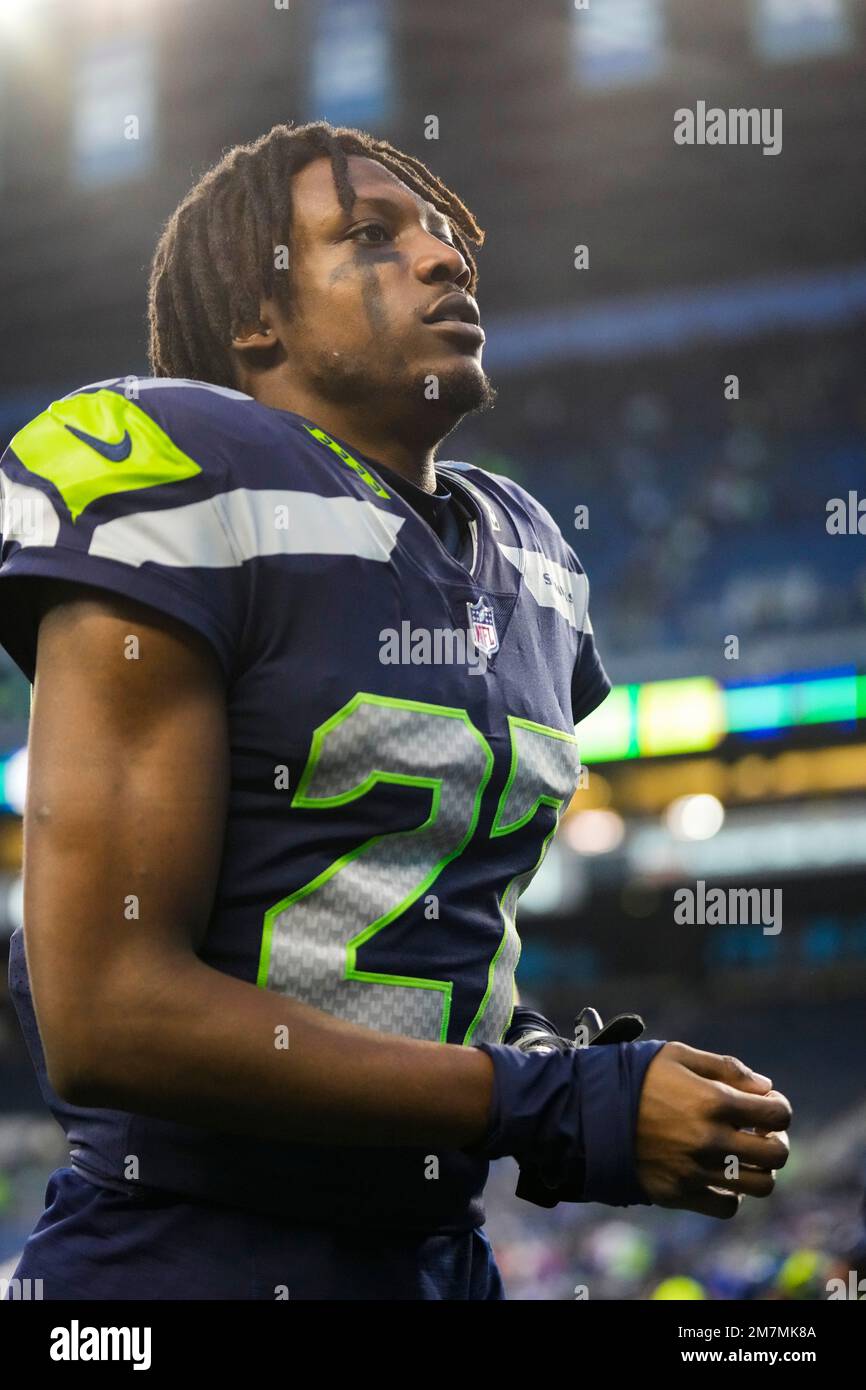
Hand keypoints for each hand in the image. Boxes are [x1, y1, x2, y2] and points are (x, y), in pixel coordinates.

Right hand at [635, 1042, 790, 1218]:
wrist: (588, 1112)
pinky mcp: (680, 1194)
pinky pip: (728, 1206)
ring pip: (761, 1186)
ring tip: (743, 1155)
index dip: (779, 1107)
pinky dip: (731, 1193)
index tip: (766, 1105)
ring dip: (760, 1170)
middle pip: (777, 1155)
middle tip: (760, 1132)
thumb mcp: (677, 1055)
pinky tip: (720, 1174)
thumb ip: (725, 1067)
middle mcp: (711, 1141)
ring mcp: (696, 1172)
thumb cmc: (636, 1077)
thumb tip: (765, 1087)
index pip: (778, 1114)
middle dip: (776, 1141)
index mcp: (714, 1100)